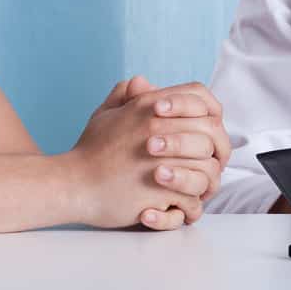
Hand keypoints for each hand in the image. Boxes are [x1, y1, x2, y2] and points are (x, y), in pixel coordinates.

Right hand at [68, 76, 227, 230]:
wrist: (72, 184)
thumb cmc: (89, 151)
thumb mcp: (106, 115)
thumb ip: (126, 96)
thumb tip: (143, 81)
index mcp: (148, 107)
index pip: (199, 96)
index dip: (210, 111)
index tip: (208, 128)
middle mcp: (158, 129)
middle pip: (212, 133)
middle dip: (218, 150)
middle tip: (214, 163)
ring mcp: (160, 160)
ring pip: (209, 170)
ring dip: (208, 182)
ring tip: (199, 189)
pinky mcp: (159, 192)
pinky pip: (193, 202)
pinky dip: (191, 208)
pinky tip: (181, 208)